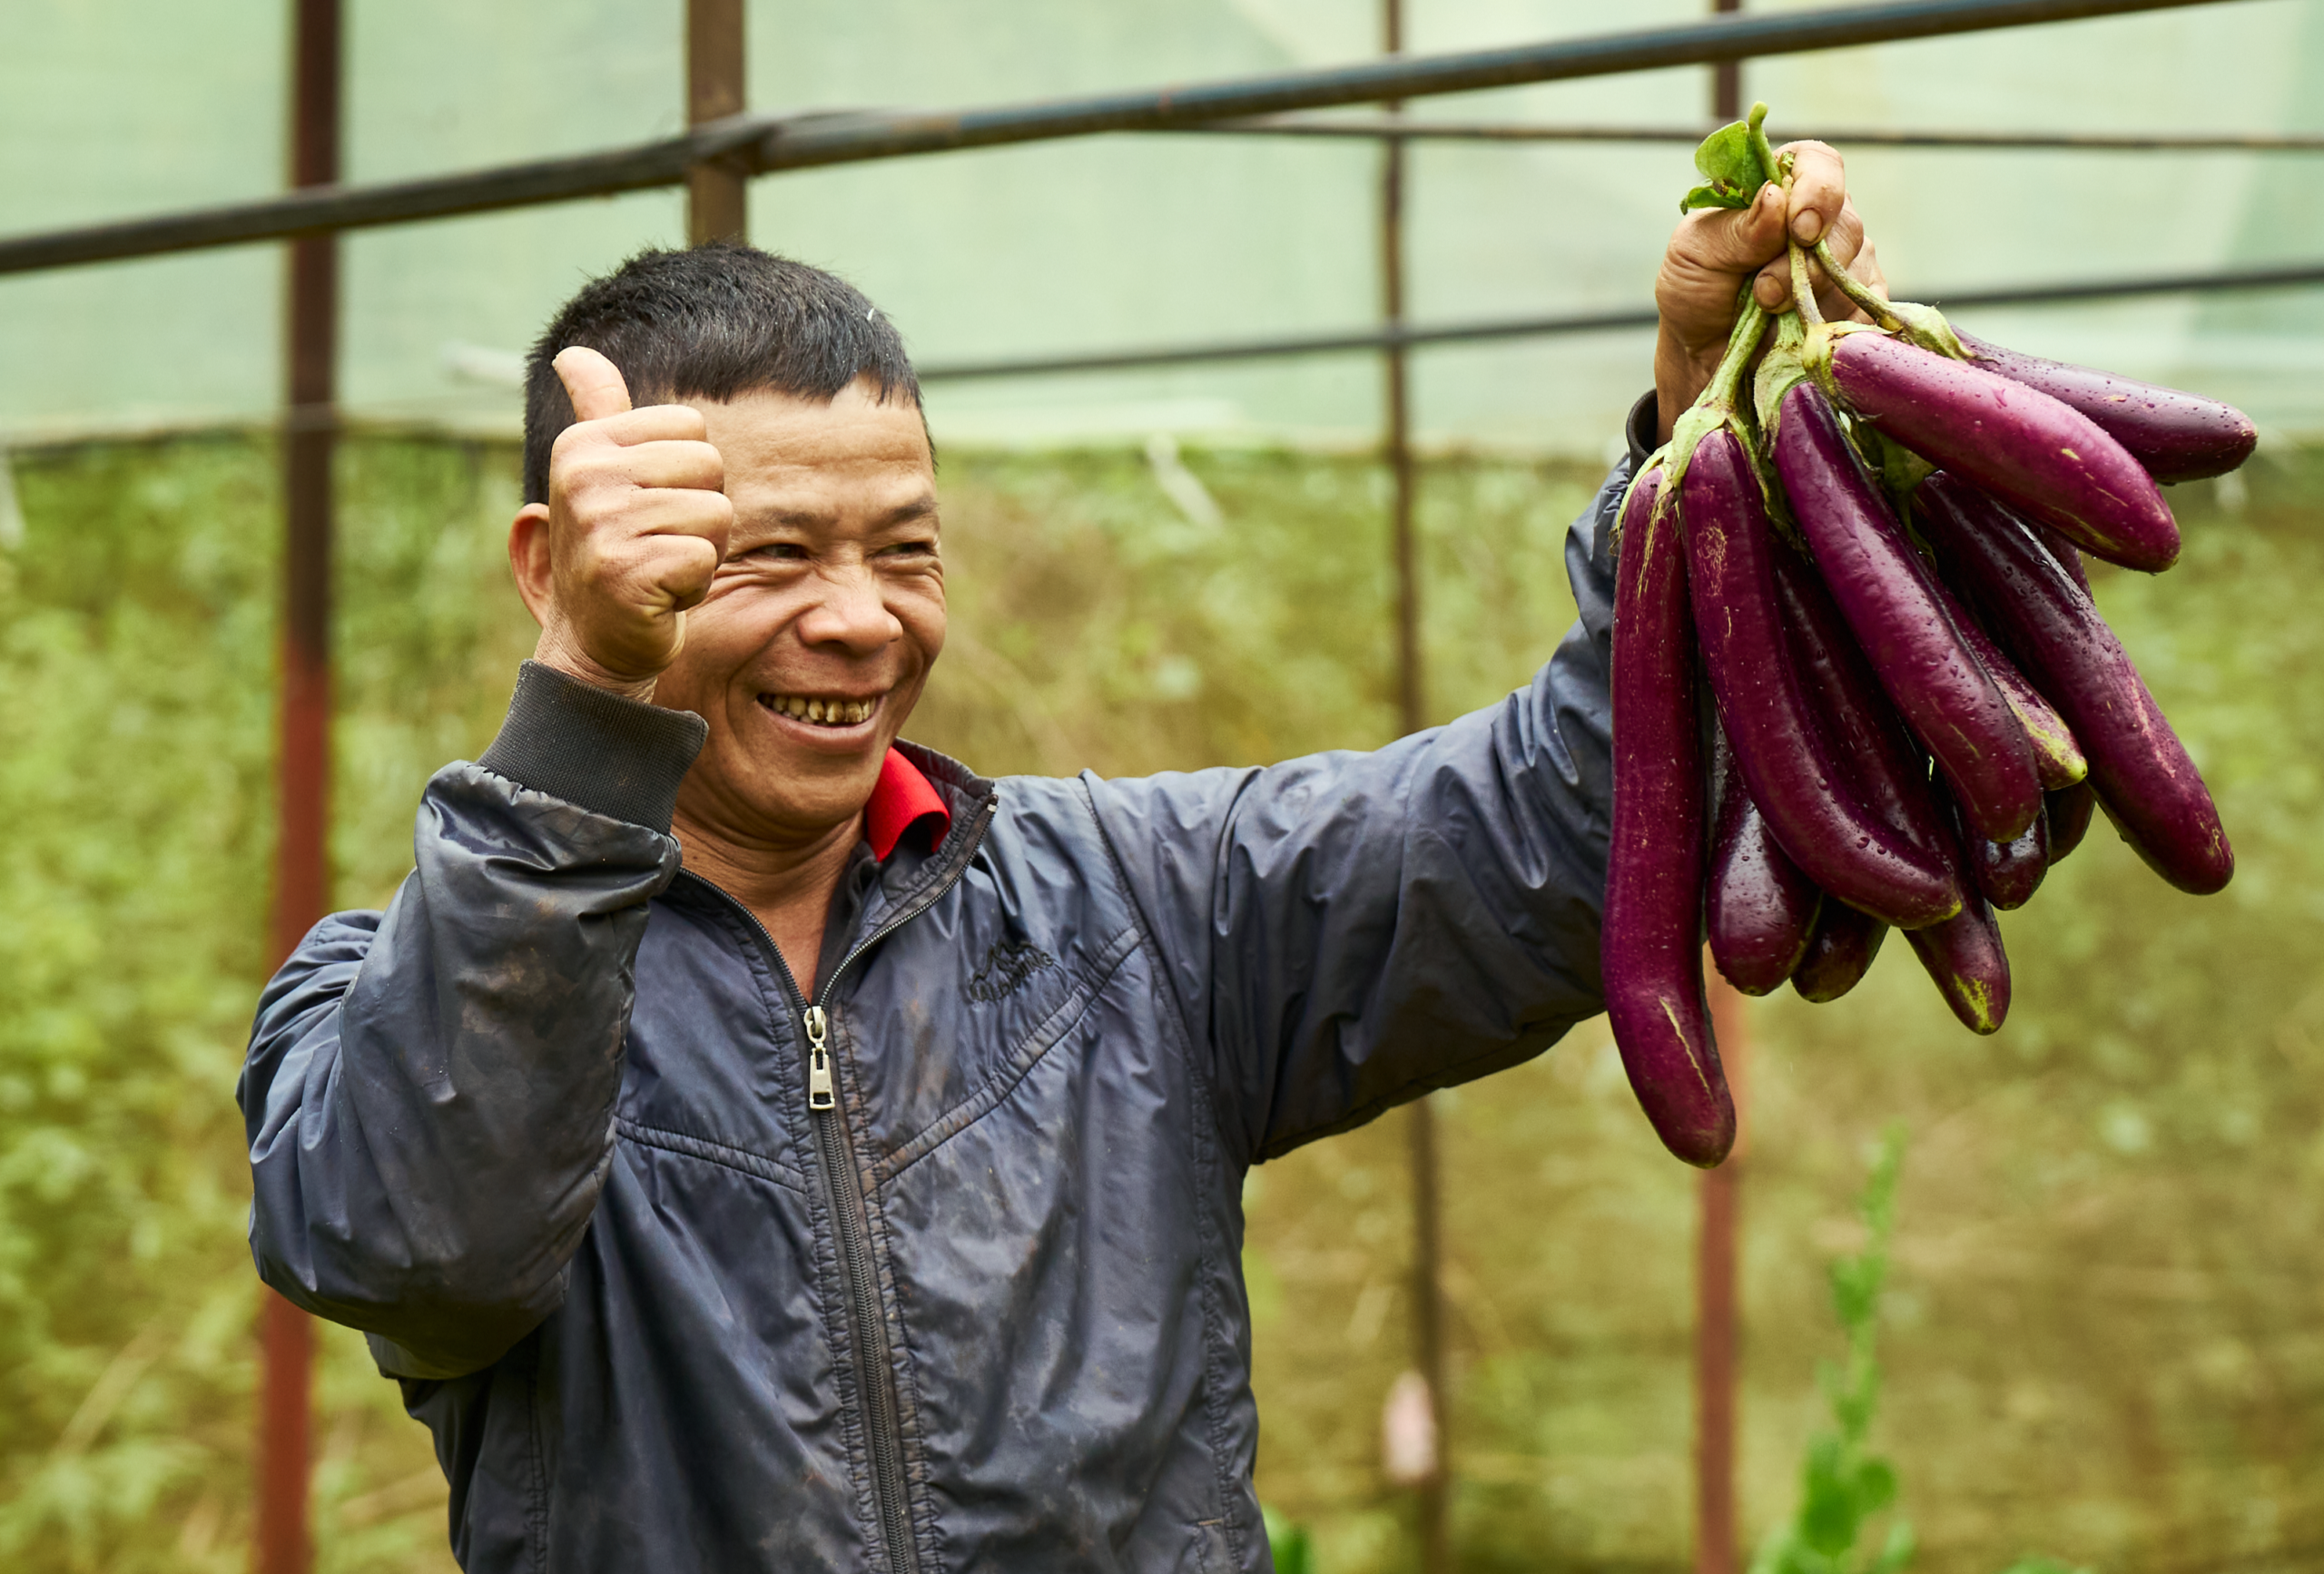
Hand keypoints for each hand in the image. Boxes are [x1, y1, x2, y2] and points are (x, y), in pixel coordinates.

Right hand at [507, 347, 734, 701]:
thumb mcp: (600, 476)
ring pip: (716, 513)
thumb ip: (598, 412)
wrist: (593, 642)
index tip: (649, 508)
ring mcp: (602, 524)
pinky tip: (658, 597)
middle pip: (710, 466)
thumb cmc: (613, 552)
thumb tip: (572, 353)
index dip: (687, 475)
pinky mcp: (627, 572)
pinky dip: (693, 585)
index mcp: (582, 444)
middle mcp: (584, 477)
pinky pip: (706, 557)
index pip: (692, 427)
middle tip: (657, 544)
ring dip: (701, 551)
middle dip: (700, 512)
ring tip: (658, 569)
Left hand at [1652, 141, 1888, 441]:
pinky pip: (1865, 309)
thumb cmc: (1696, 290)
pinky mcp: (1858, 304)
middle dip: (1805, 265)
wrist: (1703, 354)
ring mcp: (1846, 261)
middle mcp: (1822, 218)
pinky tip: (1802, 333)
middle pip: (1846, 224)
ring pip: (1854, 271)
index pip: (1819, 164)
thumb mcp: (1695, 253)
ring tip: (1768, 316)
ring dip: (1811, 299)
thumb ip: (1737, 227)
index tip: (1799, 228)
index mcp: (1781, 187)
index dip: (1818, 190)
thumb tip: (1776, 196)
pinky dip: (1832, 324)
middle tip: (1764, 293)